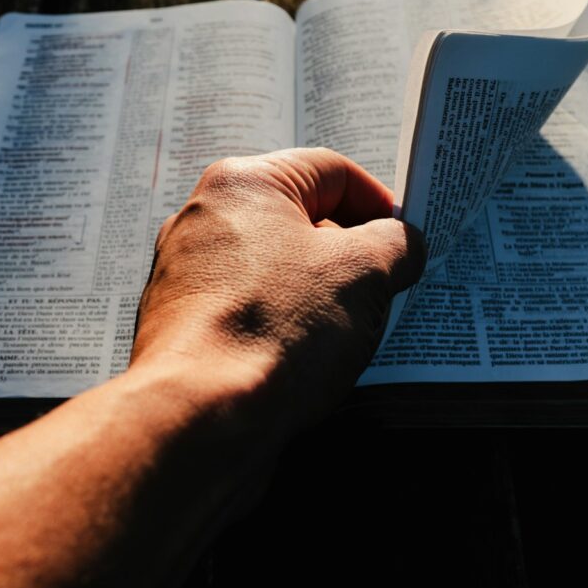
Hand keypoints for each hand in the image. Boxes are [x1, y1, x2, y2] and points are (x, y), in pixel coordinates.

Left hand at [130, 147, 425, 434]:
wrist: (198, 416)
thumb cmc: (276, 330)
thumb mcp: (364, 273)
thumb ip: (396, 243)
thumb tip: (402, 245)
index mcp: (244, 184)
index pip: (332, 172)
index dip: (380, 203)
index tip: (405, 242)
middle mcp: (204, 219)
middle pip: (301, 221)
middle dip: (350, 255)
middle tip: (386, 290)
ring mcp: (186, 274)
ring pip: (275, 270)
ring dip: (320, 295)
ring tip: (351, 334)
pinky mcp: (182, 325)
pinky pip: (249, 310)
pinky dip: (284, 327)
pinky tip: (307, 361)